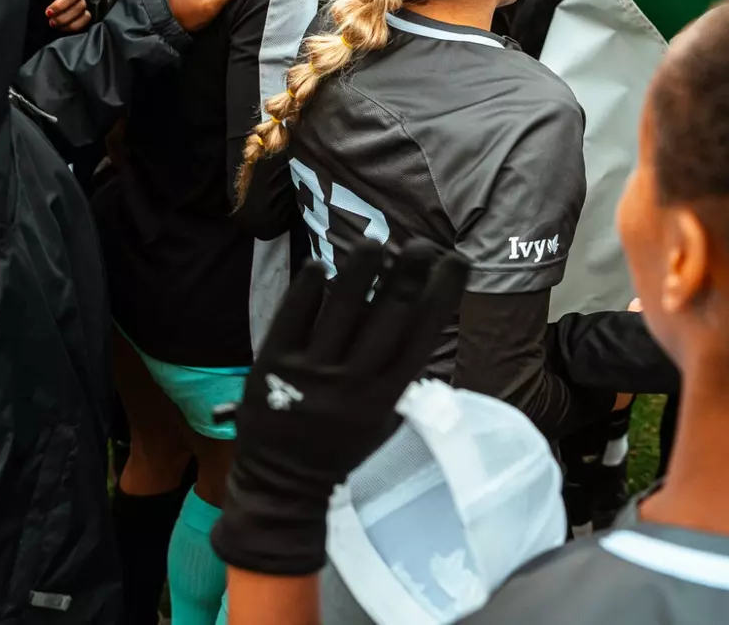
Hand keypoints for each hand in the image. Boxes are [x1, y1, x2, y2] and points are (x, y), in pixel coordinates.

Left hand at [46, 0, 91, 32]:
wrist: (56, 5)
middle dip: (61, 4)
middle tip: (48, 12)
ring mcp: (87, 0)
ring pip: (80, 7)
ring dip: (64, 17)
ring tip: (52, 22)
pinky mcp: (88, 13)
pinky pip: (85, 19)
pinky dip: (72, 25)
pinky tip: (61, 27)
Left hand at [211, 242, 469, 575]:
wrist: (282, 486)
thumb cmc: (341, 445)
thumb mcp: (382, 418)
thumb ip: (400, 374)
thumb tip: (421, 313)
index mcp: (386, 395)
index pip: (424, 332)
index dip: (444, 291)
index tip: (456, 260)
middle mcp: (353, 382)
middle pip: (391, 312)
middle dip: (411, 270)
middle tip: (421, 244)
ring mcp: (311, 373)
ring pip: (343, 306)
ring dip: (362, 268)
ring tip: (374, 242)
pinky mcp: (272, 365)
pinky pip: (293, 315)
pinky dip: (309, 287)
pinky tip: (320, 264)